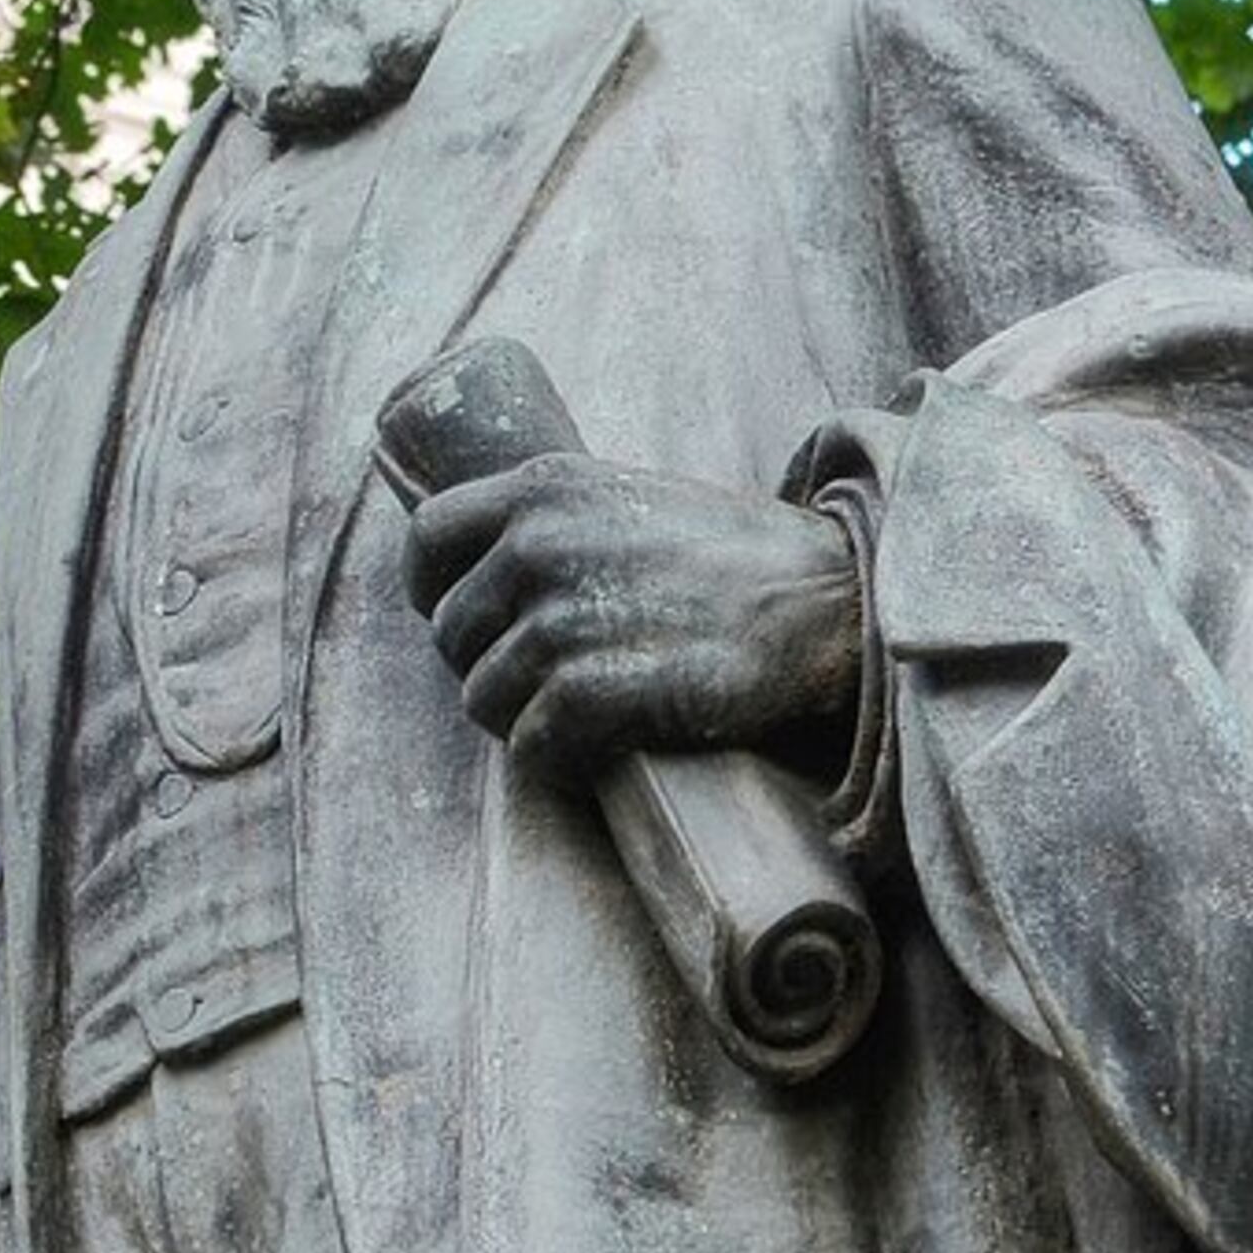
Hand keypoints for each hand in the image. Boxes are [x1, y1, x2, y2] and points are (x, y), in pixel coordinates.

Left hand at [403, 458, 864, 787]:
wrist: (824, 601)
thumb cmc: (737, 558)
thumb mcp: (632, 499)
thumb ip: (559, 522)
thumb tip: (492, 570)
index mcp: (544, 489)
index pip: (428, 538)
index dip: (434, 589)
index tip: (461, 618)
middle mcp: (537, 546)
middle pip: (452, 634)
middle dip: (488, 665)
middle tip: (548, 682)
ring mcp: (558, 621)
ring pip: (482, 700)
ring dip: (521, 720)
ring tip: (582, 716)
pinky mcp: (587, 693)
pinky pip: (527, 749)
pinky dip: (556, 763)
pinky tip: (597, 753)